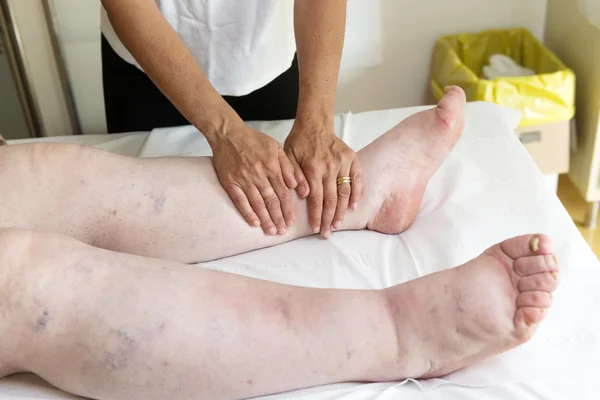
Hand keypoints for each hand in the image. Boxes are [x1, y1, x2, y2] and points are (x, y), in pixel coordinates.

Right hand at [212, 126, 296, 235]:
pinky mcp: (231, 182)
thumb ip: (287, 166)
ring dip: (266, 219)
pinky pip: (240, 200)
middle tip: (283, 231)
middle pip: (272, 201)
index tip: (292, 221)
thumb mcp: (275, 147)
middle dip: (278, 218)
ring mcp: (244, 179)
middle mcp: (259, 175)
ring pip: (257, 203)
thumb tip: (295, 185)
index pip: (283, 192)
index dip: (288, 209)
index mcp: (272, 167)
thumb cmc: (253, 140)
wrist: (228, 134)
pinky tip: (254, 223)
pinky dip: (247, 212)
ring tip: (271, 231)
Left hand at [284, 120, 361, 237]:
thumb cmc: (299, 143)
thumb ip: (294, 176)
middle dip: (329, 219)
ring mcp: (343, 163)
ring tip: (338, 224)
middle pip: (332, 199)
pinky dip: (357, 193)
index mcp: (313, 168)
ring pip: (345, 192)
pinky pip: (357, 179)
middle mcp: (329, 167)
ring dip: (342, 211)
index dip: (317, 215)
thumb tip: (303, 194)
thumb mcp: (288, 157)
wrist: (315, 125)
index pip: (316, 198)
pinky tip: (354, 207)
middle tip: (327, 233)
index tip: (317, 228)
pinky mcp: (352, 158)